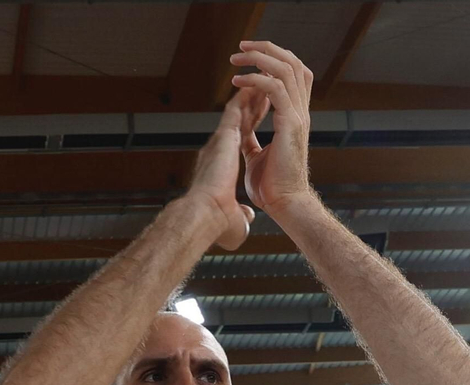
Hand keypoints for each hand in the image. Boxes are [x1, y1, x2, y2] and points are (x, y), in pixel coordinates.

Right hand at [183, 95, 256, 250]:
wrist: (204, 216)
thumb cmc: (215, 221)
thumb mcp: (235, 218)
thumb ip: (241, 214)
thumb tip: (247, 218)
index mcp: (221, 165)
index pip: (241, 137)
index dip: (252, 121)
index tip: (263, 110)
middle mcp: (219, 149)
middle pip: (240, 119)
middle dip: (253, 103)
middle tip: (264, 88)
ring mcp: (220, 140)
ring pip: (239, 109)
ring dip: (252, 94)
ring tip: (263, 78)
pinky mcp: (223, 136)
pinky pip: (237, 108)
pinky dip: (247, 95)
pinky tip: (257, 83)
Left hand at [229, 42, 314, 215]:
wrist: (284, 205)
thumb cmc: (272, 188)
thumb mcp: (257, 157)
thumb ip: (252, 141)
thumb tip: (243, 134)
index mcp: (293, 118)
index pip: (291, 75)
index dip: (272, 60)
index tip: (248, 56)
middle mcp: (299, 112)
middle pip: (292, 64)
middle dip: (266, 50)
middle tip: (242, 47)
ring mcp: (297, 116)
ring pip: (285, 69)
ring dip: (260, 59)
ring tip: (237, 58)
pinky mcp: (290, 124)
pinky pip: (275, 88)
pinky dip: (256, 80)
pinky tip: (238, 80)